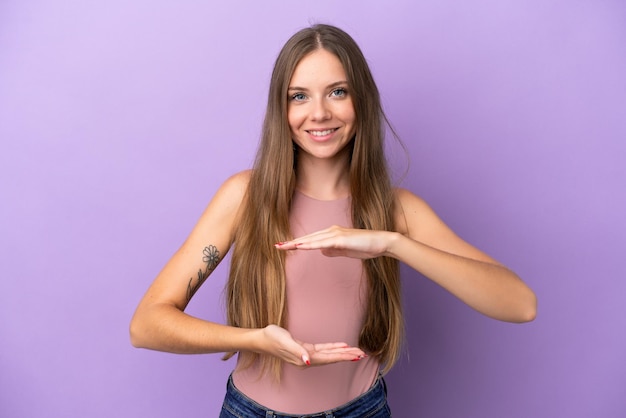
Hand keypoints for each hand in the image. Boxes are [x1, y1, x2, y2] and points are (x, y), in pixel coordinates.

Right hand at [260, 325, 365, 366]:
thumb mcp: (285, 342)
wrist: (261, 339)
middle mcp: (308, 359)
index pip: (328, 358)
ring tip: (357, 352)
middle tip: (363, 354)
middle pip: (332, 358)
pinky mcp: (306, 349)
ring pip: (329, 354)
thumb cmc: (272, 338)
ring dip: (343, 353)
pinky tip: (342, 346)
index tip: (356, 356)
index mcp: (305, 359)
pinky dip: (333, 348)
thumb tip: (309, 362)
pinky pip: (323, 350)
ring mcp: (307, 355)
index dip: (343, 356)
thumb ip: (298, 351)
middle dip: (348, 356)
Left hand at [275, 225, 394, 258]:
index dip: (297, 243)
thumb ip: (334, 251)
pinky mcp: (341, 238)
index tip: (284, 247)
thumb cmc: (366, 246)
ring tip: (283, 247)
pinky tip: (301, 247)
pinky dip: (310, 245)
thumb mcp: (346, 251)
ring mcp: (336, 234)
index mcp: (332, 234)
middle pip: (308, 238)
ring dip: (297, 243)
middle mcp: (331, 231)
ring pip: (312, 239)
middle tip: (276, 246)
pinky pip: (322, 243)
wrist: (382, 242)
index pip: (311, 240)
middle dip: (292, 243)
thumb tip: (322, 252)